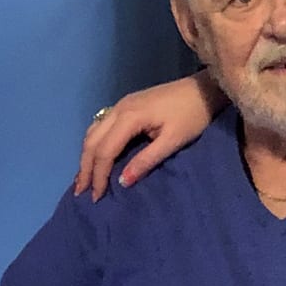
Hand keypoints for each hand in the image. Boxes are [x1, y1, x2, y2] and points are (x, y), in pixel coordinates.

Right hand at [77, 74, 217, 198]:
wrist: (204, 88)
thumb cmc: (193, 115)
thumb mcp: (173, 141)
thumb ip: (146, 160)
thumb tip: (122, 182)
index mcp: (129, 117)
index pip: (105, 150)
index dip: (98, 175)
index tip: (96, 197)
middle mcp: (119, 108)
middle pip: (92, 141)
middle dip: (86, 168)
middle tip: (81, 192)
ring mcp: (121, 104)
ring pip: (93, 132)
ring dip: (87, 156)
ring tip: (84, 178)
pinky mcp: (126, 105)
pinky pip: (100, 126)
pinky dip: (94, 144)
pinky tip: (95, 157)